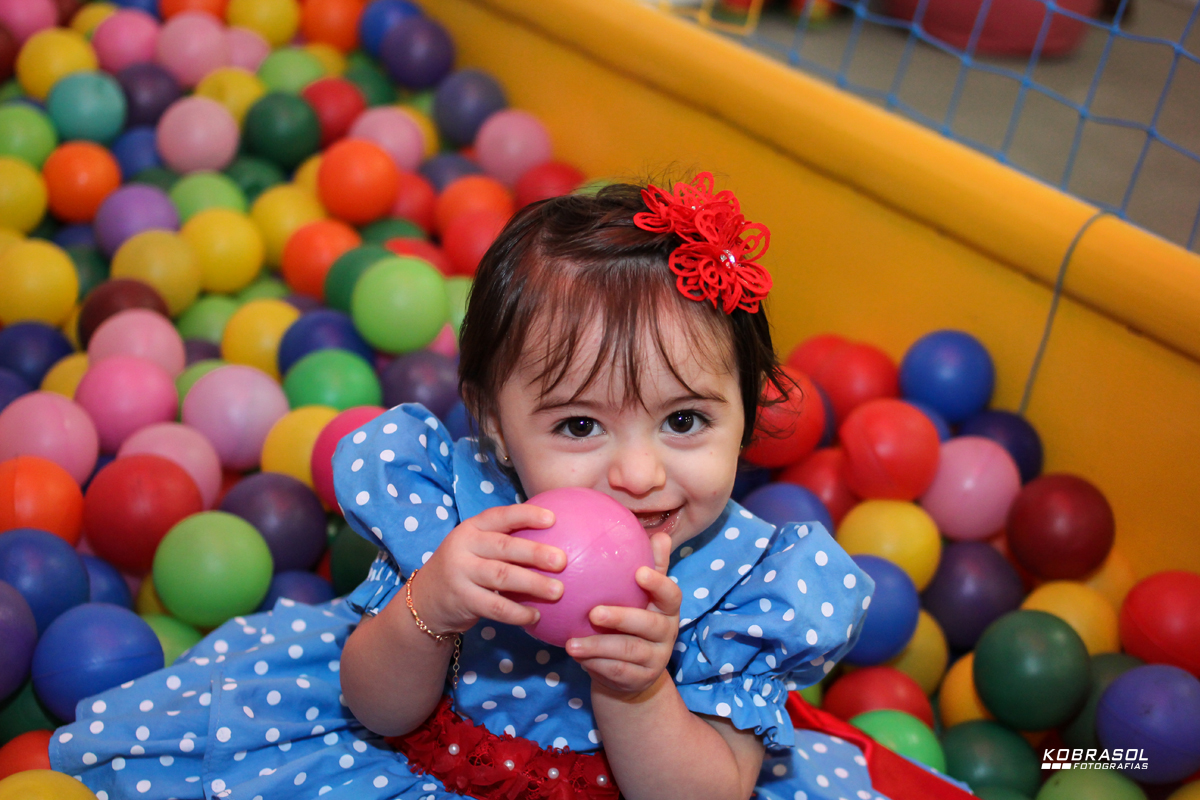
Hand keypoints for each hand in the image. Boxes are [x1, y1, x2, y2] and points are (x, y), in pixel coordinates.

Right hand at [411, 504, 565, 634]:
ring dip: (532, 584)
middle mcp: (464, 547)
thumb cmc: (466, 567)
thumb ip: (506, 540)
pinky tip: (536, 615)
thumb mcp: (477, 547)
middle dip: (535, 553)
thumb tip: (557, 536)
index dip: (526, 515)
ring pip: (502, 577)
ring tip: (557, 591)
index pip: (501, 516)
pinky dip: (518, 612)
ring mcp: (461, 573)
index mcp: (472, 528)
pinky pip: (495, 607)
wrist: (426, 599)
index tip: (553, 519)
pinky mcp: (462, 599)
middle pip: (504, 547)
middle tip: (562, 561)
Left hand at [566, 532, 681, 697]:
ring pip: (628, 651)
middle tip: (593, 613)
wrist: (631, 672)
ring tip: (572, 643)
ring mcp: (655, 659)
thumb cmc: (630, 622)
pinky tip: (575, 656)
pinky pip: (617, 671)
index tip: (638, 573)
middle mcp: (666, 633)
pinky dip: (596, 664)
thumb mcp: (639, 596)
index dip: (658, 584)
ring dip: (598, 646)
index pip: (671, 594)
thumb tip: (660, 535)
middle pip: (649, 625)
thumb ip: (649, 567)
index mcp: (666, 609)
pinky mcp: (640, 679)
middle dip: (622, 618)